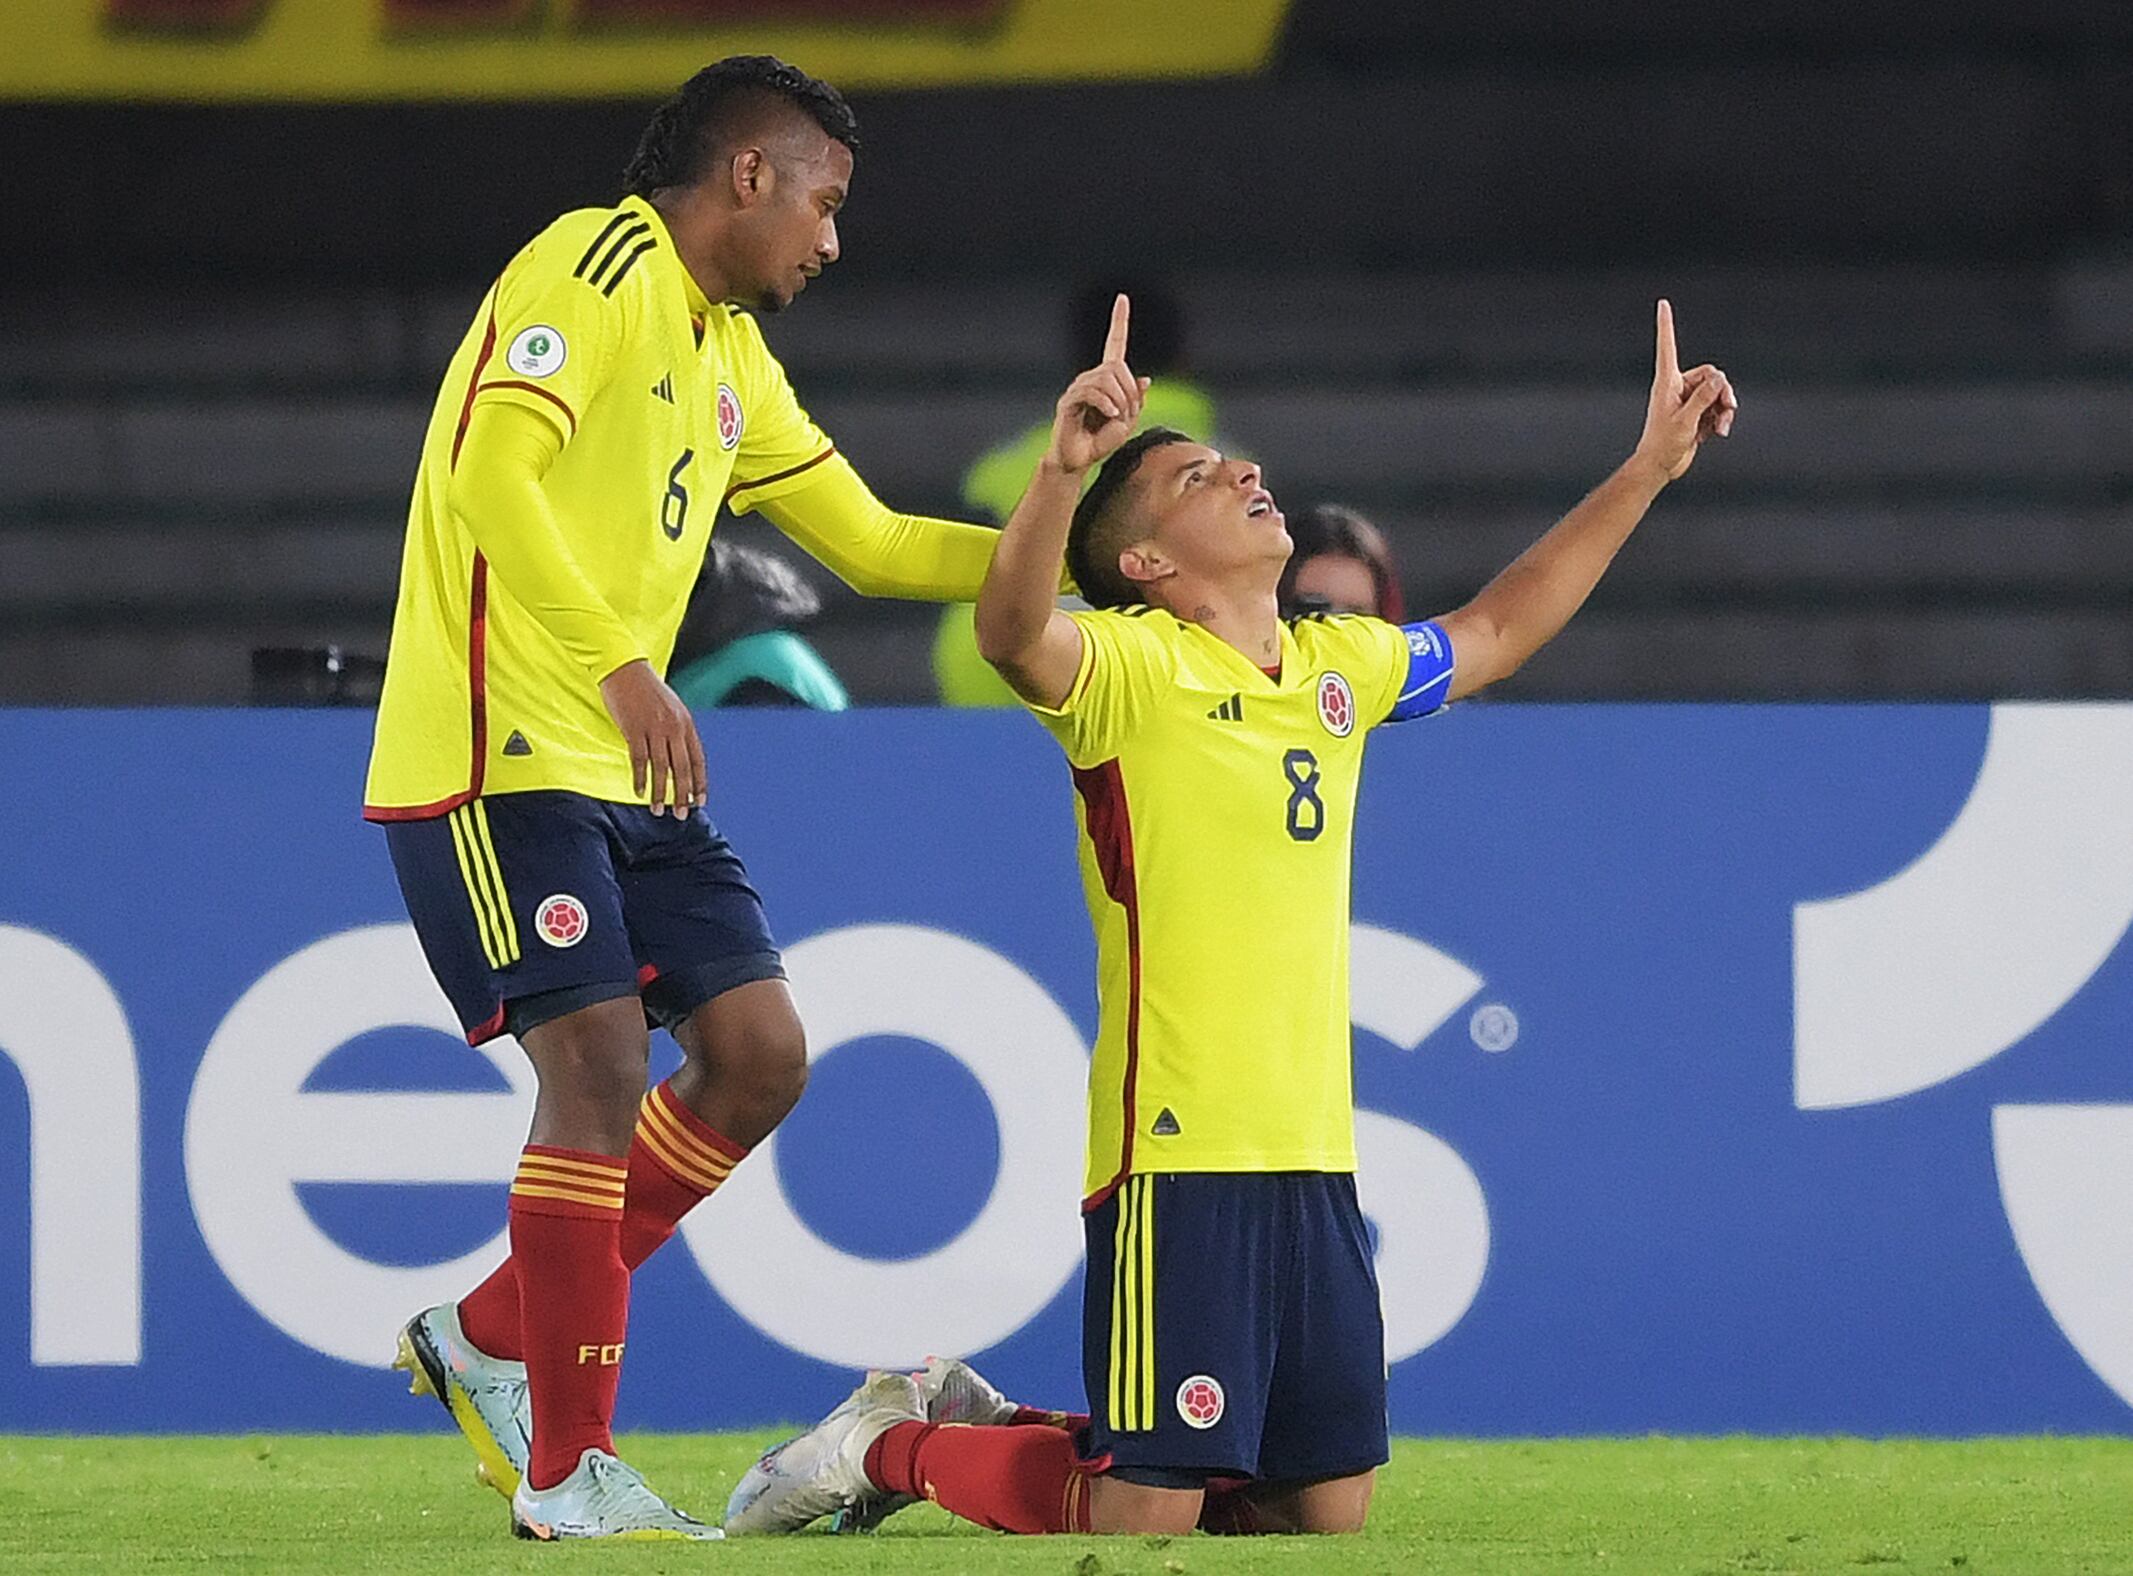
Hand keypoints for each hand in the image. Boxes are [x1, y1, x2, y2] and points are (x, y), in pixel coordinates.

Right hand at [598, 658, 705, 817]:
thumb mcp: (671, 709)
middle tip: (682, 814)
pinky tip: (639, 791)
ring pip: (661, 768)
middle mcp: (673, 727)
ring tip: (657, 810)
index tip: (700, 802)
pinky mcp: (634, 728)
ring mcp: (654, 728)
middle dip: (682, 794)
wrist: (625, 668)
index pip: (697, 759)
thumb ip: (677, 732)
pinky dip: (640, 778)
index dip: (699, 782)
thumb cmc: (647, 690)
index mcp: (686, 723)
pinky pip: (639, 759)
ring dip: (659, 792)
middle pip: (681, 768)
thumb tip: (679, 759)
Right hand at [1046, 293, 1150, 475]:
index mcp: (1106, 379)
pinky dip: (1106, 404)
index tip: (1122, 298)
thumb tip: (1145, 379)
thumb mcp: (1127, 421)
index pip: (1113, 343)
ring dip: (1120, 401)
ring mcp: (1078, 388)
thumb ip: (1136, 401)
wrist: (1078, 461)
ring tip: (1116, 419)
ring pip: (1106, 379)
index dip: (1119, 321)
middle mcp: (1090, 377)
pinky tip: (1110, 416)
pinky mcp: (1068, 401)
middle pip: (1117, 367)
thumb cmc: (1100, 441)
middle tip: (1127, 415)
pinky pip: (1092, 392)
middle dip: (1130, 392)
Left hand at [1633, 299, 1736, 482]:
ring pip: (1718, 392)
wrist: (1660, 467)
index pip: (1667, 347)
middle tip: (1728, 408)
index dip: (1666, 325)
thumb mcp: (1686, 420)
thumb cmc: (1664, 444)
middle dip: (1723, 391)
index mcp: (1667, 383)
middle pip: (1711, 375)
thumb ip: (1703, 398)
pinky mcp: (1697, 414)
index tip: (1662, 303)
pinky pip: (1718, 407)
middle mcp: (1677, 387)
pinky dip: (1721, 418)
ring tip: (1723, 427)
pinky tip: (1718, 434)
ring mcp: (1688, 400)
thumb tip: (1719, 378)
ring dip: (1725, 408)